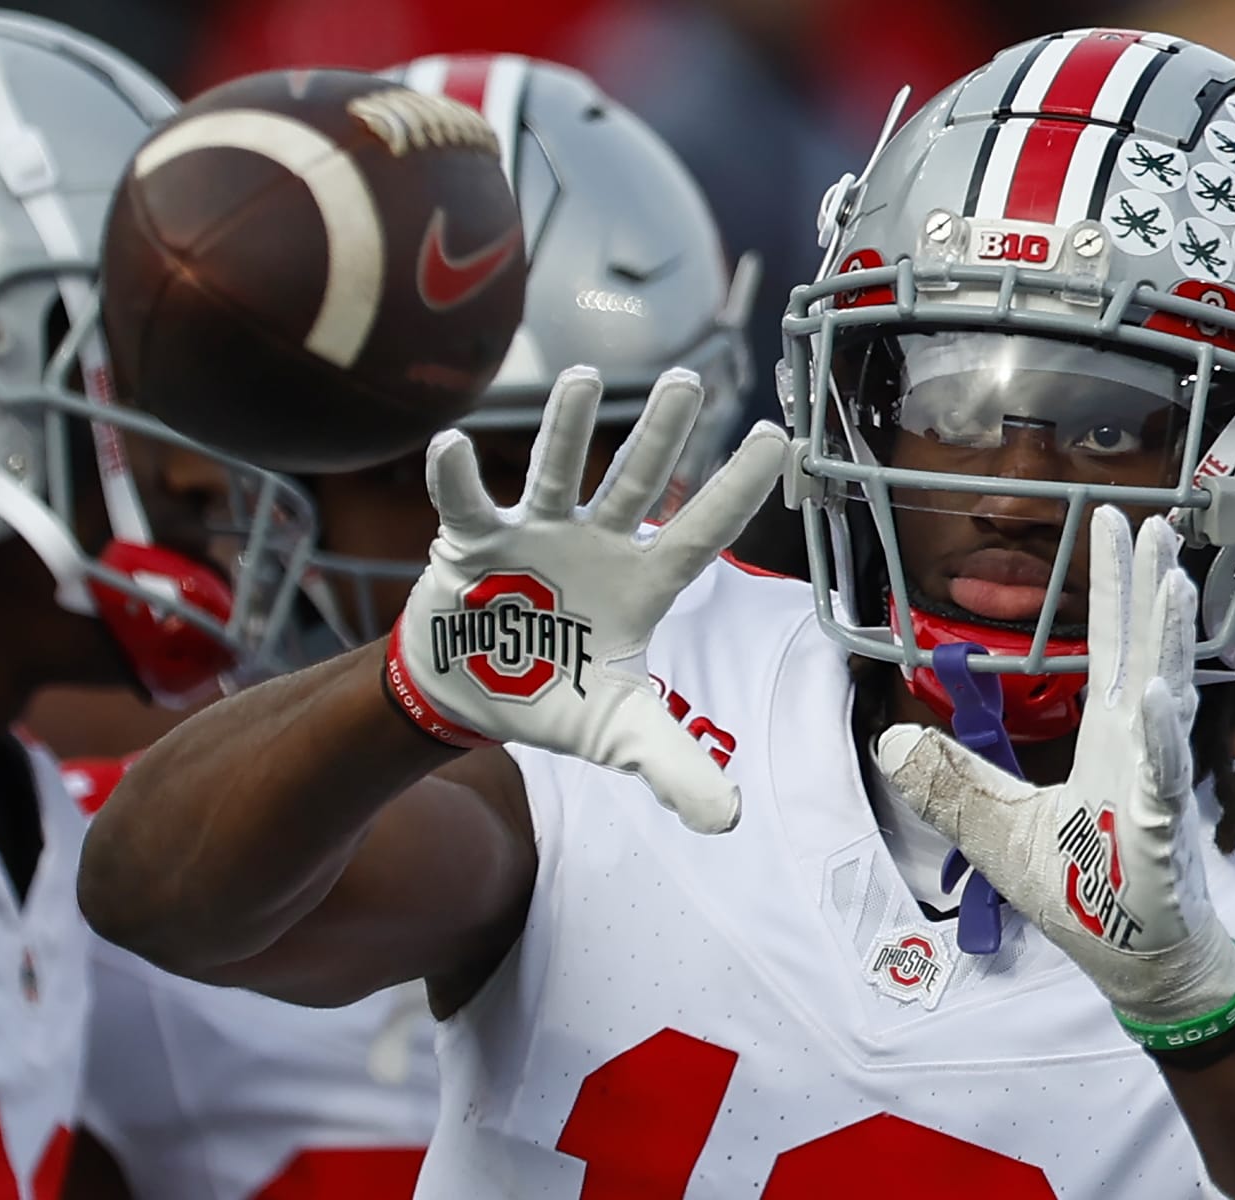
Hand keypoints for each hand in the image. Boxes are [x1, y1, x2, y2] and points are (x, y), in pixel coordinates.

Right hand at [386, 365, 788, 833]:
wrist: (469, 696)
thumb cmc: (552, 698)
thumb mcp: (619, 736)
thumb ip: (672, 765)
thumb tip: (728, 820)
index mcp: (641, 584)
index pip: (700, 533)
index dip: (737, 489)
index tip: (779, 434)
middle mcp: (596, 544)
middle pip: (637, 483)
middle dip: (661, 433)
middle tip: (688, 377)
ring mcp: (536, 534)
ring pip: (558, 472)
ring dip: (569, 428)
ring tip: (584, 378)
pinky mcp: (474, 542)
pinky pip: (468, 503)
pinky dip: (459, 477)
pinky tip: (455, 446)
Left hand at [874, 508, 1234, 1044]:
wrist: (1137, 963)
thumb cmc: (1083, 895)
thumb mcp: (995, 829)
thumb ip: (950, 783)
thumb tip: (888, 742)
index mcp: (1105, 739)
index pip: (1106, 649)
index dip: (1111, 588)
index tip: (1115, 528)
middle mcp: (1138, 747)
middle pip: (1141, 651)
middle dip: (1145, 585)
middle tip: (1155, 520)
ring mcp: (1154, 783)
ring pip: (1164, 696)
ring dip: (1166, 637)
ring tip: (1172, 578)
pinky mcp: (1161, 829)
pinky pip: (1161, 775)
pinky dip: (1160, 737)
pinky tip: (1159, 695)